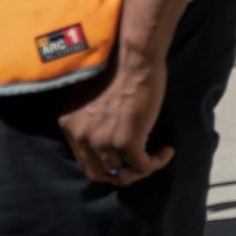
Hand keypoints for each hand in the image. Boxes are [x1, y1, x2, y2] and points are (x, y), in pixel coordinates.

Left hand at [58, 50, 173, 185]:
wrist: (134, 59)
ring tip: (155, 157)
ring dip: (140, 169)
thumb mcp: (90, 98)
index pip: (84, 159)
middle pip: (99, 173)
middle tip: (139, 161)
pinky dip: (157, 162)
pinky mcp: (126, 142)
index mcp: (69, 125)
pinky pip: (142, 166)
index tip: (125, 152)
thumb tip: (105, 132)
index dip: (107, 160)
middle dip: (120, 172)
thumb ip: (90, 118)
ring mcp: (102, 141)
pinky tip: (167, 150)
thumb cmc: (118, 69)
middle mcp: (80, 137)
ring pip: (121, 175)